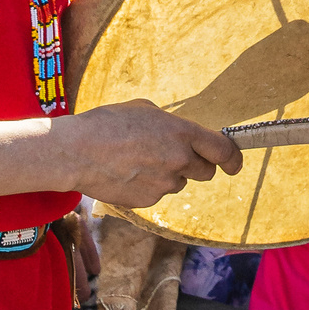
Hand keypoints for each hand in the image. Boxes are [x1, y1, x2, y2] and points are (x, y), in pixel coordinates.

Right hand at [62, 99, 240, 209]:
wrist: (75, 152)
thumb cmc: (105, 124)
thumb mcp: (143, 109)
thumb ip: (169, 124)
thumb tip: (179, 134)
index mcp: (182, 133)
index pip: (224, 151)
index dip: (233, 159)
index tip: (233, 164)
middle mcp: (179, 160)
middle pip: (205, 171)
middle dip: (195, 165)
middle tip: (171, 157)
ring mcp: (165, 184)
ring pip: (177, 182)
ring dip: (165, 174)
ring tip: (135, 162)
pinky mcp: (149, 200)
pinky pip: (156, 193)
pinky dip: (146, 185)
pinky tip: (125, 173)